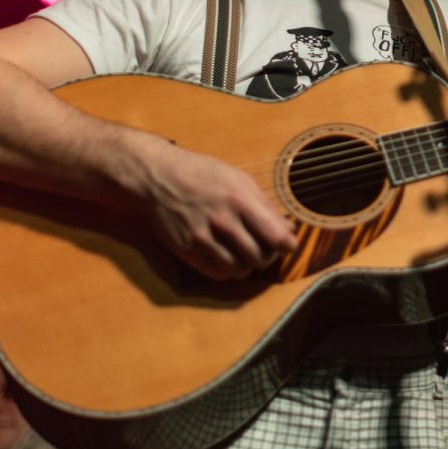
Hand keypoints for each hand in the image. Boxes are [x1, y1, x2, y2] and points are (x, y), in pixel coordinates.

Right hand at [137, 141, 297, 279]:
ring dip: (247, 265)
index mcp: (240, 200)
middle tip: (265, 249)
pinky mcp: (187, 250)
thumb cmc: (203, 174)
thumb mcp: (238, 180)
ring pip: (240, 270)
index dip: (288, 245)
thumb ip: (264, 205)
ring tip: (244, 253)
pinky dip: (227, 269)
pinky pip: (217, 274)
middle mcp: (223, 222)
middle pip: (260, 258)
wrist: (159, 176)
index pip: (276, 236)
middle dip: (268, 256)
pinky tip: (225, 255)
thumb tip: (288, 228)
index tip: (288, 244)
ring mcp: (203, 238)